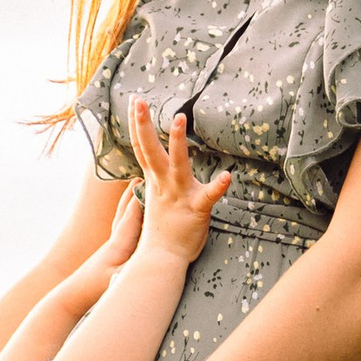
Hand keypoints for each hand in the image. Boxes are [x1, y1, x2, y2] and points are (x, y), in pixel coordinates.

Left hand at [56, 185, 142, 315]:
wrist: (71, 297)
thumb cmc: (93, 290)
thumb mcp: (117, 281)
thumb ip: (132, 269)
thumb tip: (149, 262)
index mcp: (119, 245)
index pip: (132, 216)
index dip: (142, 199)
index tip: (152, 182)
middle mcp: (114, 242)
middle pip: (125, 211)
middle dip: (135, 193)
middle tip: (144, 175)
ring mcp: (110, 247)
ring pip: (122, 218)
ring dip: (129, 202)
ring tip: (136, 186)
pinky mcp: (109, 255)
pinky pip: (122, 229)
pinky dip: (127, 217)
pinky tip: (131, 215)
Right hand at [126, 97, 230, 262]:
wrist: (162, 259)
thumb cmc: (162, 231)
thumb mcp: (156, 199)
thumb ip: (155, 181)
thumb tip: (150, 168)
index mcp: (155, 181)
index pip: (142, 148)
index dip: (136, 125)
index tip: (134, 101)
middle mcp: (164, 184)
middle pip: (150, 150)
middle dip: (143, 124)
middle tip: (139, 100)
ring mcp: (179, 196)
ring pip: (177, 165)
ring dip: (176, 142)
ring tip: (179, 118)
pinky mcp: (196, 210)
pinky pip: (208, 197)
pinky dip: (217, 187)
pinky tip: (227, 176)